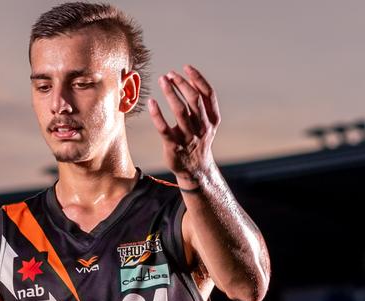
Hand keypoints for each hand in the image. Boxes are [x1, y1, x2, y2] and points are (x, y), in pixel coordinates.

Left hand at [147, 65, 220, 188]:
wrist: (196, 170)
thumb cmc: (198, 140)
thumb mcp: (206, 122)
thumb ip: (200, 103)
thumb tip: (190, 78)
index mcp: (212, 119)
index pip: (208, 94)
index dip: (198, 79)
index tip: (186, 67)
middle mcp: (202, 127)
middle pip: (194, 100)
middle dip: (182, 84)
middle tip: (169, 74)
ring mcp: (188, 137)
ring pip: (180, 111)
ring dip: (170, 93)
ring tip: (162, 80)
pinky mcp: (173, 146)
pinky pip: (164, 129)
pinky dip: (157, 115)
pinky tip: (151, 102)